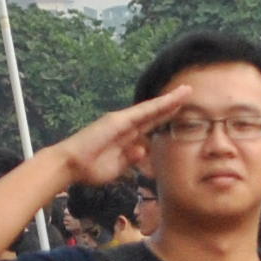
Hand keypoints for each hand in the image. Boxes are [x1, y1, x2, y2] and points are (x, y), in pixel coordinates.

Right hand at [51, 86, 194, 185]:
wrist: (71, 165)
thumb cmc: (90, 167)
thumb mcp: (117, 166)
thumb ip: (130, 157)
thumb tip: (143, 149)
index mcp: (126, 136)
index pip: (151, 124)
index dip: (166, 117)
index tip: (182, 112)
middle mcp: (126, 125)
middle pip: (154, 113)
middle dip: (172, 105)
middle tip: (188, 94)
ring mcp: (122, 121)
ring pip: (151, 109)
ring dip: (168, 101)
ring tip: (185, 92)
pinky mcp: (118, 120)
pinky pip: (142, 112)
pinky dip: (157, 105)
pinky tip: (170, 100)